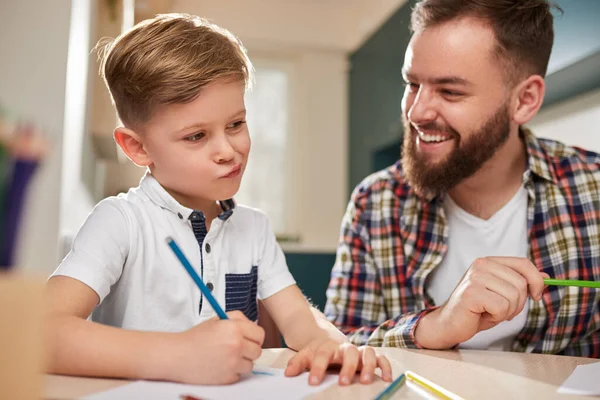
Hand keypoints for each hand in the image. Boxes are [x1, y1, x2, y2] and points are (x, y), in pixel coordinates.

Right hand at [165, 310, 264, 384]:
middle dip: (249, 349)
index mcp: (234, 328)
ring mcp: (233, 363)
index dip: (254, 336)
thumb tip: (251, 325)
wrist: (177, 356)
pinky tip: (220, 365)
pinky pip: (239, 375)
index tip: (249, 338)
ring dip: (242, 362)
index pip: (260, 334)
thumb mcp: (216, 320)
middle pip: (257, 351)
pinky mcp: (228, 377)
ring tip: (226, 357)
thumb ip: (237, 318)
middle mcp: (236, 345)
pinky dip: (233, 371)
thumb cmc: (195, 338)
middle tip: (237, 348)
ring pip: (250, 364)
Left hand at [284, 340, 391, 385]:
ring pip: (368, 352)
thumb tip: (288, 374)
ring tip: (366, 381)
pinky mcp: (369, 356)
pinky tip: (387, 379)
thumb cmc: (317, 350)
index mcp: (327, 347)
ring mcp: (358, 351)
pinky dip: (385, 366)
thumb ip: (298, 363)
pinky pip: (381, 358)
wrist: (325, 336)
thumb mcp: (306, 354)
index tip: (313, 382)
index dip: (317, 367)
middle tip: (344, 382)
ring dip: (369, 366)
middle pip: (349, 352)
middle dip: (348, 367)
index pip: (323, 355)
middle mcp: (345, 348)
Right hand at [415, 257, 547, 348]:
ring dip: (507, 311)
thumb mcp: (503, 294)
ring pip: (513, 296)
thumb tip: (546, 277)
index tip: (537, 296)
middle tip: (501, 310)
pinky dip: (497, 317)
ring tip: (489, 312)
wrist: (450, 324)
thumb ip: (522, 283)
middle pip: (521, 283)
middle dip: (518, 303)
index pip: (523, 263)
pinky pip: (501, 307)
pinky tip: (482, 315)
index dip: (536, 280)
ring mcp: (475, 278)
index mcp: (489, 261)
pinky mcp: (471, 293)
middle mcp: (481, 265)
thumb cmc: (477, 310)